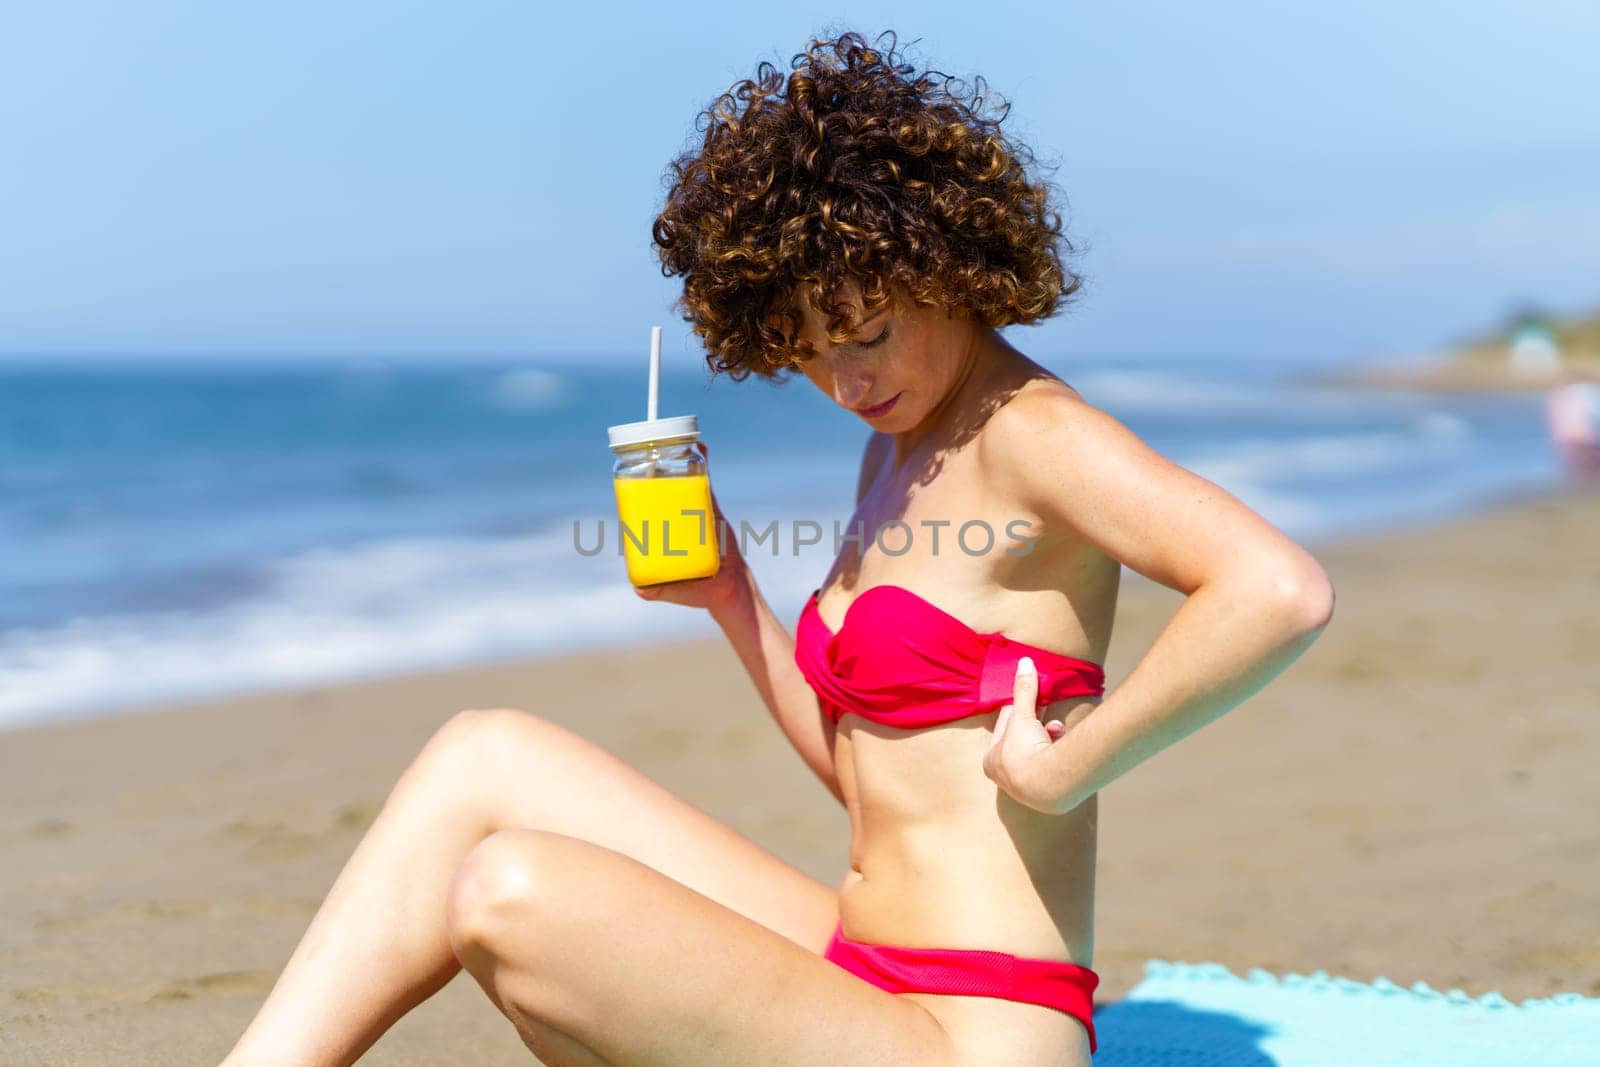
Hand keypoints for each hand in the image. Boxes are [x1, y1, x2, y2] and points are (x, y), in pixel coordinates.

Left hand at [632, 440, 749, 614]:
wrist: (729, 589)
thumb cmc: (696, 592)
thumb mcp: (669, 591)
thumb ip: (652, 591)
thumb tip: (639, 587)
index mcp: (657, 534)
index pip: (641, 510)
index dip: (633, 495)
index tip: (628, 483)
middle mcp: (672, 519)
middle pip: (658, 492)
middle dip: (652, 474)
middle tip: (651, 464)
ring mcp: (691, 510)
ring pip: (680, 482)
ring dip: (674, 462)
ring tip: (670, 449)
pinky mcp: (710, 506)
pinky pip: (704, 481)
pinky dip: (702, 461)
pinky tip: (698, 445)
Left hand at [982, 656, 1069, 813]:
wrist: (1047, 786)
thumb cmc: (1025, 749)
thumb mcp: (1023, 715)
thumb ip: (1024, 690)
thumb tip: (1025, 661)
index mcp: (990, 760)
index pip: (1005, 729)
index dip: (1020, 711)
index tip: (1032, 702)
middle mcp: (1004, 776)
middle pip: (1022, 741)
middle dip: (1036, 725)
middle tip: (1046, 715)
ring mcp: (1025, 787)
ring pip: (1036, 753)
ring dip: (1047, 737)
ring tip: (1056, 729)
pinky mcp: (1045, 794)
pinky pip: (1049, 764)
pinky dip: (1055, 752)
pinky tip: (1063, 744)